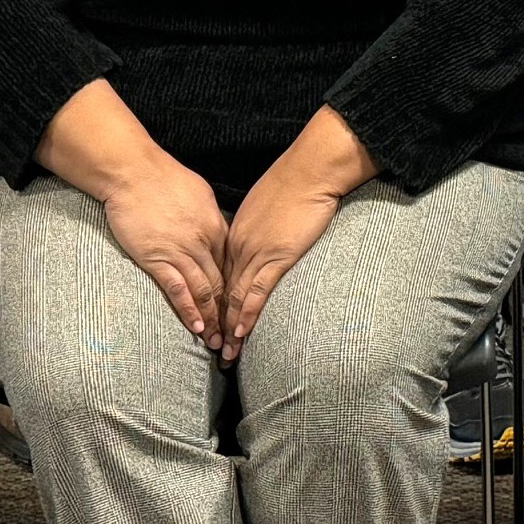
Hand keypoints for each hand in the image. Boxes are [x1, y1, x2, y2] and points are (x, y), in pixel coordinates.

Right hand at [101, 153, 231, 347]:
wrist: (133, 172)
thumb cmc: (163, 178)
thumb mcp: (199, 193)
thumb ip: (209, 217)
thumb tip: (216, 231)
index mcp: (215, 226)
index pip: (231, 266)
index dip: (236, 290)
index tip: (239, 310)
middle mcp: (202, 242)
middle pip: (221, 283)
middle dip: (228, 313)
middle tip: (234, 336)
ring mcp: (180, 252)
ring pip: (203, 291)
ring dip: (212, 320)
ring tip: (216, 342)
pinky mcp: (157, 259)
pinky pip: (177, 290)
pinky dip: (189, 310)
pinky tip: (196, 328)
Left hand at [219, 109, 372, 361]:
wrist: (310, 170)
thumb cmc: (294, 182)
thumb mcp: (266, 204)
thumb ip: (257, 226)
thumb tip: (261, 239)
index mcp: (235, 232)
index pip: (221, 275)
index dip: (217, 302)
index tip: (213, 322)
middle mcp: (240, 245)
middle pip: (224, 290)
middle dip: (218, 322)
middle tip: (212, 347)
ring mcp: (257, 252)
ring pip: (236, 297)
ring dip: (231, 328)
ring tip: (226, 354)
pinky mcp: (277, 256)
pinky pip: (257, 292)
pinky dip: (248, 315)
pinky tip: (242, 333)